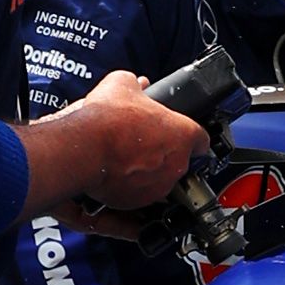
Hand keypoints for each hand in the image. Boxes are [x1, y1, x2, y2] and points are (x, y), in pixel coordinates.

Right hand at [40, 80, 206, 216]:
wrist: (83, 148)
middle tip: (143, 140)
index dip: (190, 134)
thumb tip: (134, 84)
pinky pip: (140, 192)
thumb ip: (135, 84)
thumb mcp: (122, 83)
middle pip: (179, 158)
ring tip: (127, 156)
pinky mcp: (138, 201)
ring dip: (148, 169)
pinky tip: (117, 170)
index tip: (182, 133)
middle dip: (164, 151)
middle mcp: (176, 163)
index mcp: (182, 133)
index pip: (201, 138)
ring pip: (160, 178)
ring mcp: (159, 185)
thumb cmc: (106, 119)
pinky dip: (131, 185)